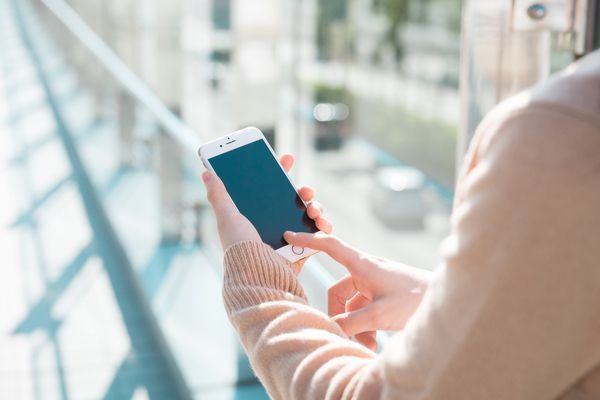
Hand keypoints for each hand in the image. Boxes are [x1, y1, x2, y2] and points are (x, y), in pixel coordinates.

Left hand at [202, 153, 331, 271]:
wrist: (258, 278)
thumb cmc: (240, 249)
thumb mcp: (228, 219)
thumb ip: (219, 196)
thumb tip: (205, 173)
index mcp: (255, 215)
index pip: (268, 188)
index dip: (279, 171)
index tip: (287, 157)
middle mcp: (272, 224)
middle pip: (293, 200)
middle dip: (303, 191)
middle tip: (306, 190)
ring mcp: (288, 237)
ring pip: (307, 214)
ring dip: (315, 207)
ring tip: (315, 210)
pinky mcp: (301, 250)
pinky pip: (317, 235)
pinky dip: (323, 227)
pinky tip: (323, 224)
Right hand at [283, 232, 430, 350]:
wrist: (444, 302)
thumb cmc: (415, 300)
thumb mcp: (379, 314)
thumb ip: (351, 322)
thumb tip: (331, 328)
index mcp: (363, 265)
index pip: (330, 247)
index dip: (308, 241)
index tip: (289, 236)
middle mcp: (366, 271)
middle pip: (338, 292)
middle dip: (340, 317)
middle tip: (345, 337)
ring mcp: (375, 284)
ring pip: (352, 306)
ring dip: (355, 326)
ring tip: (367, 346)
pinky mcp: (383, 295)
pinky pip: (364, 310)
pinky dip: (365, 326)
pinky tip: (374, 343)